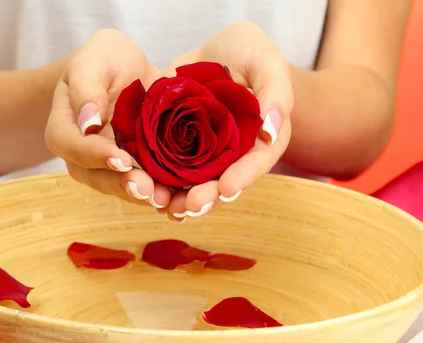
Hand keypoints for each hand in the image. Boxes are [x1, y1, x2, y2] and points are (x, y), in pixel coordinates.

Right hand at [45, 30, 171, 207]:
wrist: (130, 74)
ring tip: (167, 200)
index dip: (98, 156)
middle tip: (147, 189)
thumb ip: (86, 87)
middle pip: (99, 178)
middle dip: (124, 185)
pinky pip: (147, 189)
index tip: (122, 159)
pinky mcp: (136, 174)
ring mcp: (109, 170)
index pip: (75, 147)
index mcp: (65, 130)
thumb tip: (89, 122)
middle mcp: (83, 158)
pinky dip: (164, 198)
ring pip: (124, 189)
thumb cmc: (107, 61)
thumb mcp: (95, 60)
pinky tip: (180, 205)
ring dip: (145, 198)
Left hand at [163, 23, 293, 219]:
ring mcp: (207, 155)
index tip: (226, 189)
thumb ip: (276, 92)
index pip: (256, 163)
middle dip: (207, 197)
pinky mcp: (180, 148)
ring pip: (196, 183)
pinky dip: (160, 182)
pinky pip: (170, 169)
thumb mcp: (266, 62)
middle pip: (224, 182)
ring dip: (182, 199)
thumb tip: (271, 130)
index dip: (243, 178)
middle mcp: (236, 155)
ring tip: (167, 208)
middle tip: (190, 206)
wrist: (218, 53)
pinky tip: (147, 191)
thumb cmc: (250, 53)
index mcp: (263, 139)